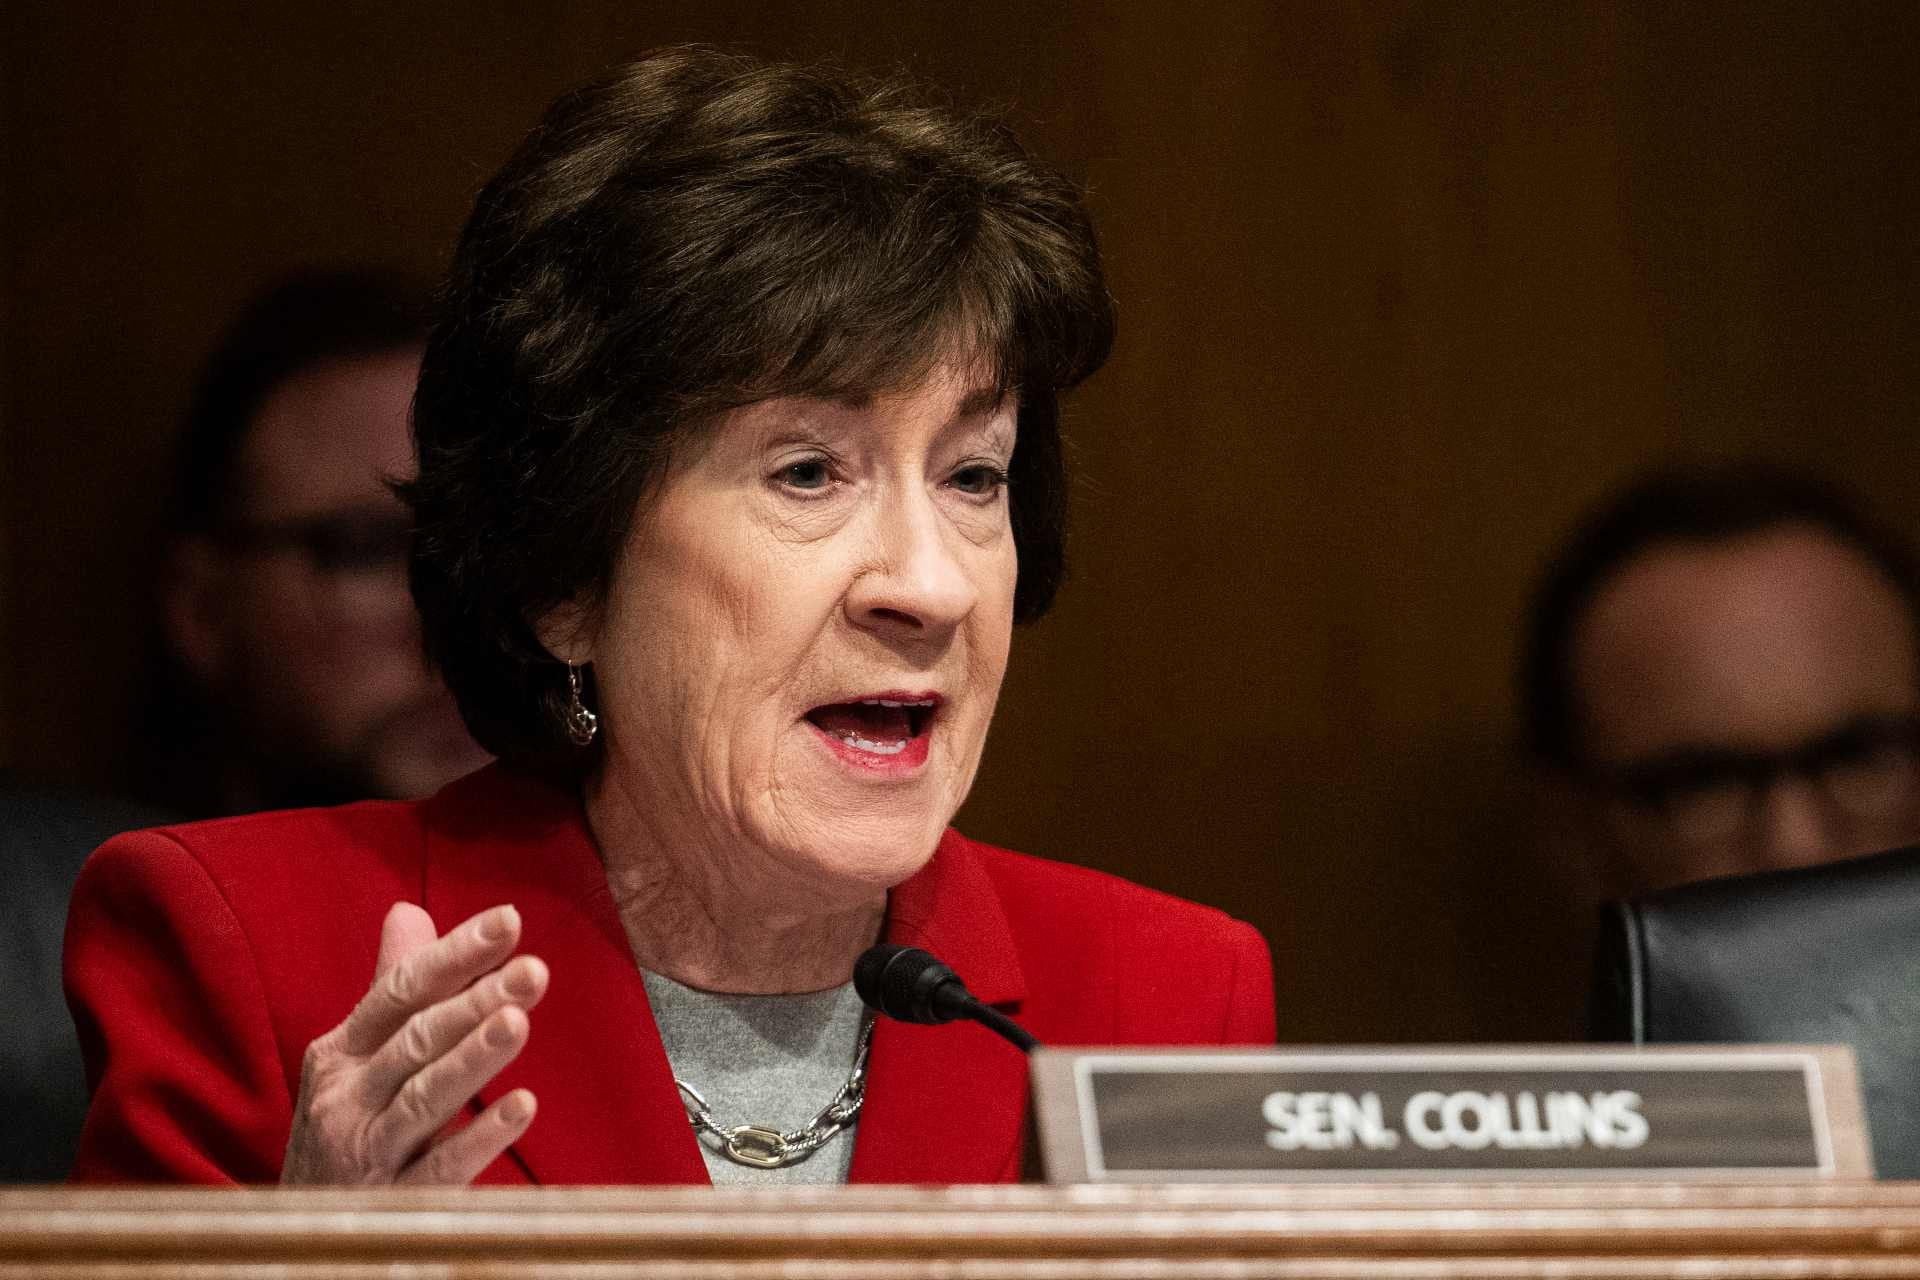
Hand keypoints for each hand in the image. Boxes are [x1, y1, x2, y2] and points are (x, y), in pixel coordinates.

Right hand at [280, 902, 549, 1184]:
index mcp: (342, 1052)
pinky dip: (479, 1140)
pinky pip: (438, 1173)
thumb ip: (392, 991)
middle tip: (534, 970)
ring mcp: (364, 1153)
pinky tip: (523, 1108)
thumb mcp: (355, 1060)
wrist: (295, 1238)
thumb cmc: (344, 1131)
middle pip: (416, 1040)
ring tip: (519, 1021)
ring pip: (422, 1100)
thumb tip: (408, 910)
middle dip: (475, 1001)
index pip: (401, 989)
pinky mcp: (390, 1206)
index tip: (511, 920)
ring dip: (472, 1059)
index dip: (455, 953)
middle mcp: (346, 1098)